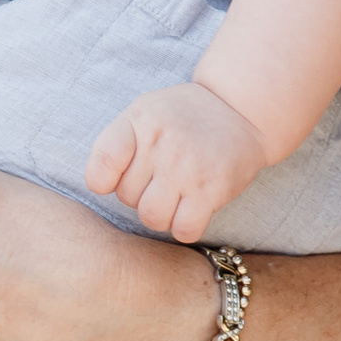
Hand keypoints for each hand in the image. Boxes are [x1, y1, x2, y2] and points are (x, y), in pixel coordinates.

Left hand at [87, 81, 265, 242]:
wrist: (241, 111)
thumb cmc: (184, 118)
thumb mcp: (144, 112)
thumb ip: (116, 143)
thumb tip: (99, 187)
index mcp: (138, 122)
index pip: (101, 168)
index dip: (104, 182)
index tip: (117, 178)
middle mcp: (161, 144)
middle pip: (127, 198)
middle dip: (140, 194)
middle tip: (160, 178)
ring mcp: (186, 168)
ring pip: (152, 217)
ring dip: (161, 214)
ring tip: (174, 195)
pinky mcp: (212, 190)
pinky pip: (183, 230)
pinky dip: (184, 227)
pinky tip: (191, 209)